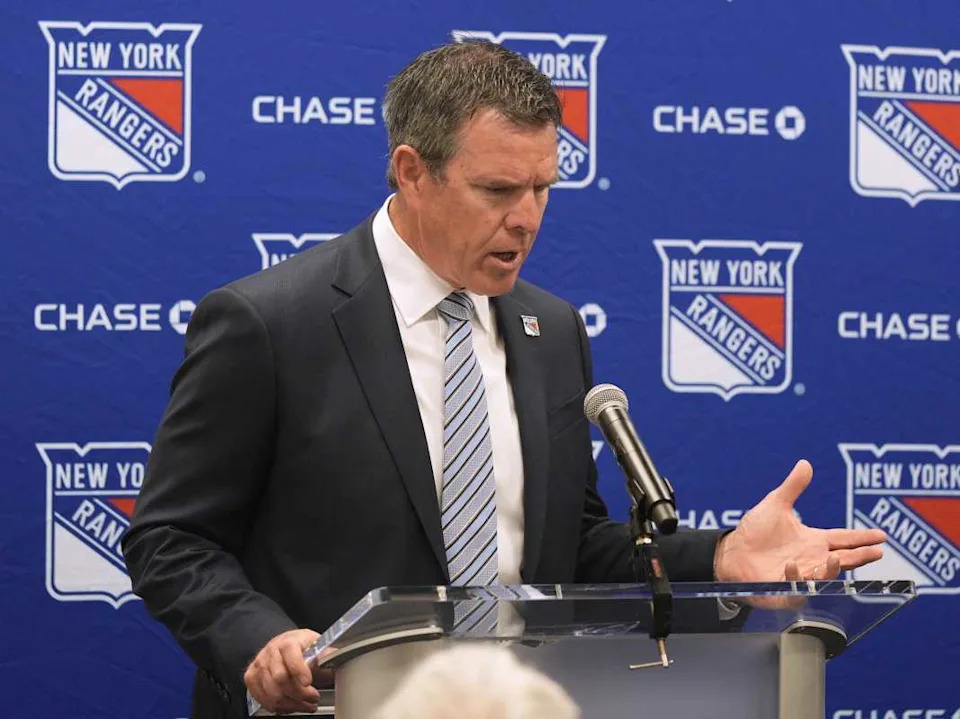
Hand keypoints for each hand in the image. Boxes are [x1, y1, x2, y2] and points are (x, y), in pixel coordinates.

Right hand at [244, 628, 321, 713]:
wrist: (287, 647)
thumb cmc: (304, 648)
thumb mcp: (320, 647)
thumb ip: (329, 654)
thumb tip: (340, 657)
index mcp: (289, 641)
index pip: (290, 652)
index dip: (298, 669)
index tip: (308, 682)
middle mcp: (271, 651)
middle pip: (280, 678)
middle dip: (300, 693)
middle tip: (314, 697)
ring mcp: (259, 664)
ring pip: (272, 692)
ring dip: (292, 704)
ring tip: (306, 704)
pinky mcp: (251, 677)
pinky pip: (262, 699)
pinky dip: (279, 707)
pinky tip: (292, 705)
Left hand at [714, 459, 885, 582]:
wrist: (732, 552)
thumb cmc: (755, 531)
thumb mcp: (775, 505)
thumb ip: (793, 487)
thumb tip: (805, 463)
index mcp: (814, 541)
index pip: (844, 539)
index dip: (862, 538)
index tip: (882, 536)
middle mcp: (812, 560)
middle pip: (843, 560)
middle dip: (861, 557)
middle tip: (877, 552)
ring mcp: (801, 577)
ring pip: (824, 577)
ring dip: (831, 570)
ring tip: (836, 559)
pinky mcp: (785, 590)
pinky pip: (796, 589)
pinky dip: (797, 579)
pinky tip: (792, 566)